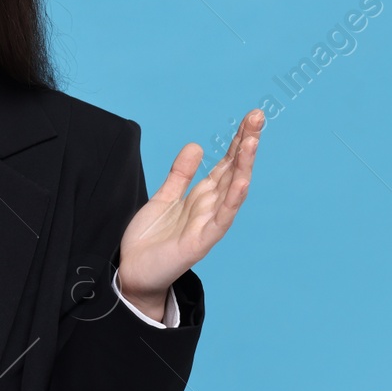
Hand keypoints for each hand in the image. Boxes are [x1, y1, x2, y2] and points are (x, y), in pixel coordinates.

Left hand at [116, 109, 263, 315]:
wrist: (133, 274)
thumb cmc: (150, 240)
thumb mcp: (164, 198)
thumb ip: (180, 174)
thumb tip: (196, 145)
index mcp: (202, 197)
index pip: (225, 163)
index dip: (237, 141)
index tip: (250, 117)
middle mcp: (210, 208)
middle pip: (233, 170)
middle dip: (246, 144)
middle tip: (258, 116)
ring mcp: (208, 224)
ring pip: (232, 191)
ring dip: (243, 166)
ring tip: (253, 140)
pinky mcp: (200, 242)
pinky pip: (221, 219)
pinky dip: (232, 200)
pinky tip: (241, 181)